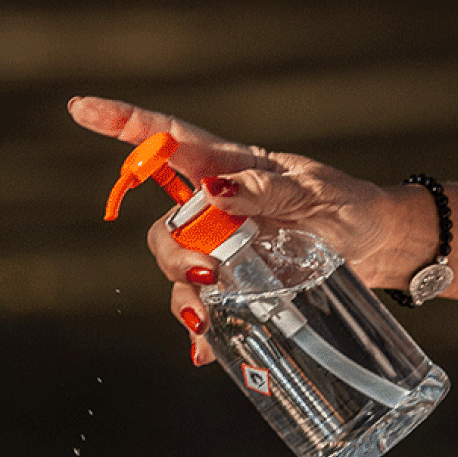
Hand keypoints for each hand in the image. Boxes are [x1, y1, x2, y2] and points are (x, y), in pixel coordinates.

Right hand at [68, 96, 419, 363]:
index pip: (167, 140)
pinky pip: (204, 307)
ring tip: (206, 316)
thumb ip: (265, 190)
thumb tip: (214, 192)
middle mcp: (216, 207)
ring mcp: (224, 247)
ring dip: (183, 292)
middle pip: (165, 225)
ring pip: (178, 268)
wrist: (377, 246)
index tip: (80, 108)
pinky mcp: (239, 283)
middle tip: (206, 274)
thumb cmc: (348, 205)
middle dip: (171, 251)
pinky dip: (202, 330)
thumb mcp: (314, 193)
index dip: (122, 123)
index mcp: (229, 168)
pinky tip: (207, 349)